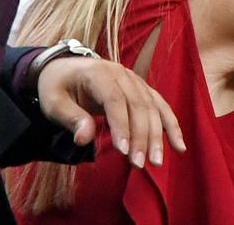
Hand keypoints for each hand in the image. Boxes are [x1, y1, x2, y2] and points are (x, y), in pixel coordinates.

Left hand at [37, 55, 185, 169]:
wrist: (66, 68)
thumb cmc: (57, 87)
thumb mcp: (54, 102)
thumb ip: (71, 119)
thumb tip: (84, 140)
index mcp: (99, 73)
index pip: (114, 99)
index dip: (121, 125)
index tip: (123, 151)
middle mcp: (122, 74)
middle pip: (138, 105)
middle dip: (141, 136)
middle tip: (139, 165)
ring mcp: (135, 81)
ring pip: (152, 108)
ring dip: (158, 135)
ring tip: (157, 162)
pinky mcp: (142, 90)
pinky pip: (160, 107)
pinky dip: (171, 126)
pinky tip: (179, 146)